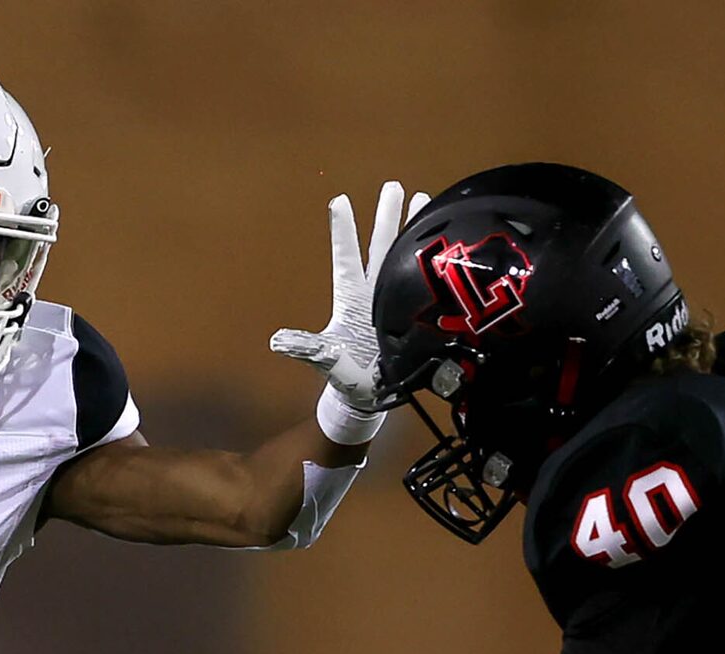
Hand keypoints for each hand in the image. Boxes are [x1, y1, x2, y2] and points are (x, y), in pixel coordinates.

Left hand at [270, 181, 427, 420]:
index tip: (340, 200)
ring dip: (412, 229)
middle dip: (386, 216)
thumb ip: (306, 348)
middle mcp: (372, 292)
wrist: (372, 396)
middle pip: (379, 246)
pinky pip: (425, 284)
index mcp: (350, 297)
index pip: (346, 257)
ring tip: (425, 200)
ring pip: (402, 256)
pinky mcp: (414, 314)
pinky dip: (434, 264)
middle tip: (393, 186)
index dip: (344, 231)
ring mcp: (393, 300)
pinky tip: (447, 246)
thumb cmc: (345, 376)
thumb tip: (277, 341)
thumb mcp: (324, 359)